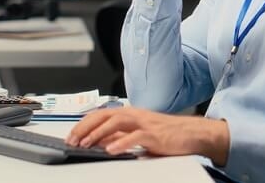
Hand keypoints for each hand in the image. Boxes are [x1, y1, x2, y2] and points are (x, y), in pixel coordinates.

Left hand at [65, 107, 229, 165]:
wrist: (191, 133)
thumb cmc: (166, 133)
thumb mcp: (138, 133)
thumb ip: (120, 136)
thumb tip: (99, 142)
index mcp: (130, 113)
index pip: (102, 114)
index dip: (85, 123)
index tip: (72, 134)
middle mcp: (135, 115)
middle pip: (105, 115)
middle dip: (86, 127)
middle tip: (73, 139)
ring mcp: (145, 123)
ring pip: (117, 123)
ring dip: (99, 133)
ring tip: (87, 143)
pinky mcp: (155, 135)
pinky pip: (135, 137)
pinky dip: (122, 143)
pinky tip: (111, 150)